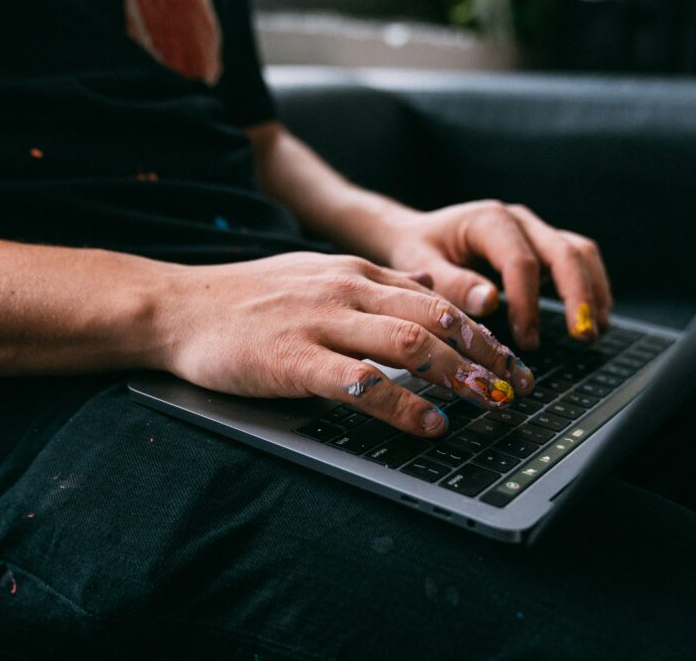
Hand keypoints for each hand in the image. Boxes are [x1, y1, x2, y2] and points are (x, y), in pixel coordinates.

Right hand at [155, 252, 535, 437]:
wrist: (178, 308)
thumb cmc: (246, 300)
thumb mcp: (315, 276)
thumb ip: (371, 285)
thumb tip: (426, 290)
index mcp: (355, 272)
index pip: (436, 296)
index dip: (480, 330)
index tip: (509, 358)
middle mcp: (346, 289)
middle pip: (436, 317)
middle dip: (485, 353)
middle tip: (517, 385)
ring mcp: (321, 322)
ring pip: (410, 342)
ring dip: (458, 375)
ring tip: (490, 400)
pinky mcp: (295, 359)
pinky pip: (363, 382)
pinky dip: (404, 405)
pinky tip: (430, 424)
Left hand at [383, 200, 612, 350]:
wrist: (416, 233)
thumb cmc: (417, 249)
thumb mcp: (420, 264)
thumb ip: (452, 283)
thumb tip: (490, 301)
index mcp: (488, 220)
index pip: (522, 261)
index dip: (528, 304)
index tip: (526, 340)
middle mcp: (519, 220)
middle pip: (564, 252)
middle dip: (578, 296)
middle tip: (583, 336)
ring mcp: (534, 230)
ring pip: (580, 252)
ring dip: (592, 290)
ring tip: (594, 329)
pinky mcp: (542, 244)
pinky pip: (577, 259)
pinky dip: (590, 285)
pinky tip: (593, 316)